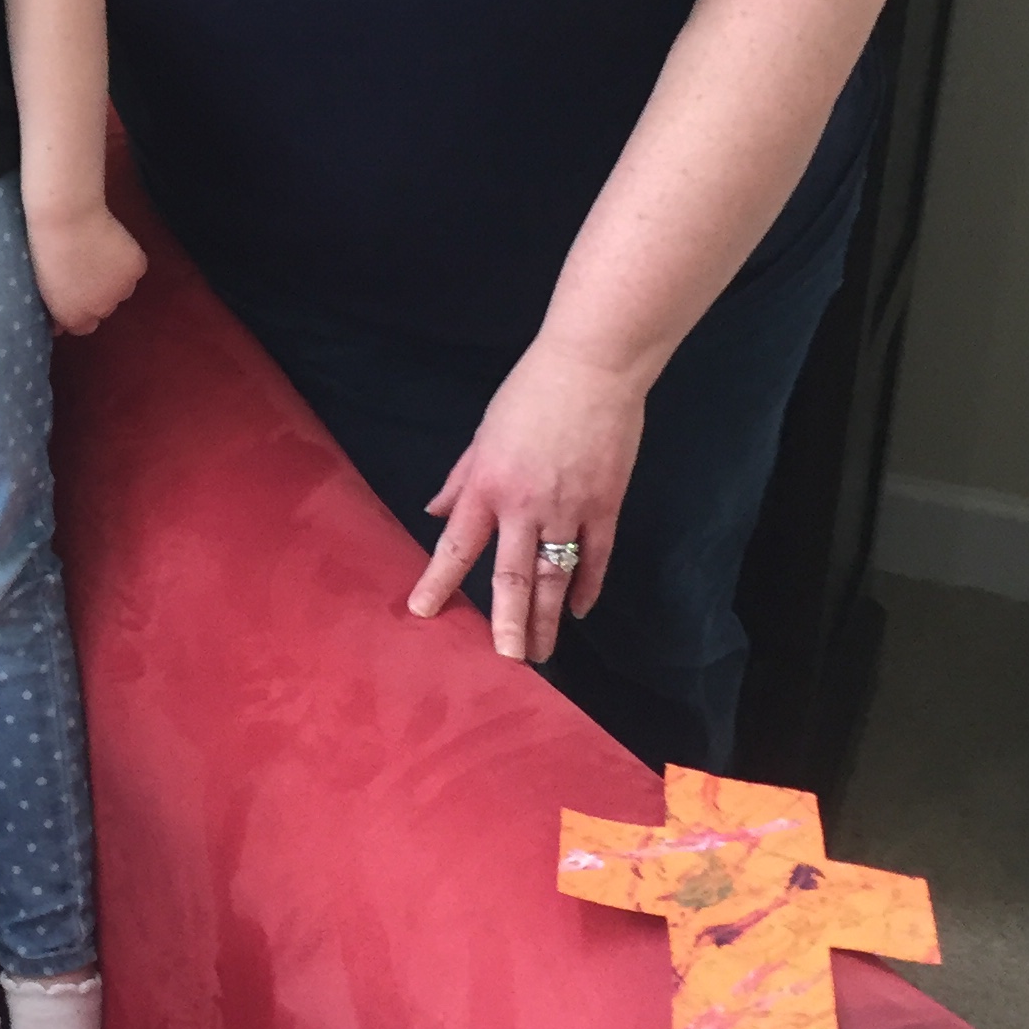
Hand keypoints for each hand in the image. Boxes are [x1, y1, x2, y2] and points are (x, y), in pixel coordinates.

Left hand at [27, 203, 147, 336]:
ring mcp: (123, 290)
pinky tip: (112, 244)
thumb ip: (54, 308)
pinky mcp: (136, 268)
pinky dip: (126, 260)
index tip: (72, 295)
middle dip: (96, 295)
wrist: (67, 218)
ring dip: (113, 279)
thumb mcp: (41, 286)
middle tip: (84, 271)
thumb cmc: (44, 248)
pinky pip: (134, 269)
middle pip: (104, 309)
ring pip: (122, 289)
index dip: (79, 309)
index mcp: (74, 317)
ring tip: (97, 255)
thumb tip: (58, 324)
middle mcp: (102, 310)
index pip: (83, 327)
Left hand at [405, 337, 646, 663]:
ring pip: (557, 577)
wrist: (592, 368)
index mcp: (487, 486)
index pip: (456, 546)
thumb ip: (461, 478)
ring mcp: (569, 509)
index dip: (438, 581)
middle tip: (506, 661)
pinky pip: (596, 557)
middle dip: (508, 624)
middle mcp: (525, 506)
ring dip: (549, 619)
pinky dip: (588, 587)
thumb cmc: (530, 393)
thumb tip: (436, 510)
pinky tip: (580, 610)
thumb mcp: (483, 434)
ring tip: (542, 653)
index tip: (424, 612)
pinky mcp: (605, 504)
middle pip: (512, 577)